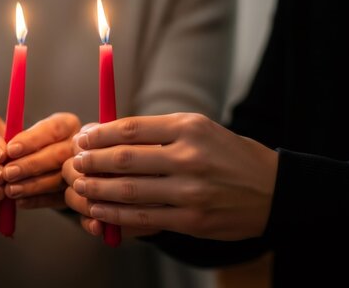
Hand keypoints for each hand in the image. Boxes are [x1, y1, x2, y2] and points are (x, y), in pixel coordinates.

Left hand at [2, 112, 79, 208]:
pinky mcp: (77, 192)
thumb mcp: (22, 133)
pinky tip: (20, 201)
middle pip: (58, 155)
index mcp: (68, 124)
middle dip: (30, 165)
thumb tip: (3, 153)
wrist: (44, 164)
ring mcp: (82, 170)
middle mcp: (79, 146)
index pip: (53, 128)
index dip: (31, 139)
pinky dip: (37, 200)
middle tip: (7, 173)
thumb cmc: (29, 144)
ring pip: (59, 178)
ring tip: (10, 190)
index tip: (10, 149)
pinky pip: (58, 198)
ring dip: (32, 185)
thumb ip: (15, 139)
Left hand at [66, 113, 277, 240]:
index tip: (82, 138)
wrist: (274, 190)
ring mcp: (191, 191)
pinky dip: (115, 214)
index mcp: (189, 128)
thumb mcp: (199, 130)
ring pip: (128, 191)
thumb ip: (156, 133)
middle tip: (75, 162)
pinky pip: (143, 217)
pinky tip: (99, 210)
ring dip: (96, 189)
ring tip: (80, 186)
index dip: (99, 135)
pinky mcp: (192, 220)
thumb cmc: (227, 155)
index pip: (131, 128)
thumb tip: (105, 135)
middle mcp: (189, 157)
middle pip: (124, 159)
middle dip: (92, 161)